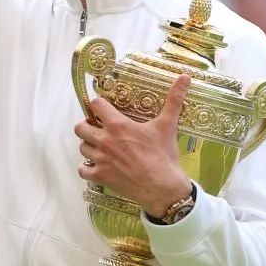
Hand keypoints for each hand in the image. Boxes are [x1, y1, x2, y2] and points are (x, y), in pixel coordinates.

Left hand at [75, 74, 191, 217]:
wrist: (163, 188)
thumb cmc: (163, 155)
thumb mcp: (168, 125)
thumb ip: (174, 100)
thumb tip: (184, 77)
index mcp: (118, 125)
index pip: (96, 105)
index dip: (99, 105)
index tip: (104, 108)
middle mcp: (105, 140)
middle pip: (80, 127)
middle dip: (88, 126)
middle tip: (99, 129)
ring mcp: (100, 159)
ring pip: (82, 147)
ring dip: (89, 146)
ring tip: (100, 147)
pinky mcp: (100, 176)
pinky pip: (82, 169)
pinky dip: (87, 167)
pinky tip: (97, 165)